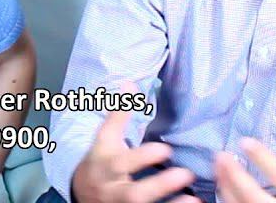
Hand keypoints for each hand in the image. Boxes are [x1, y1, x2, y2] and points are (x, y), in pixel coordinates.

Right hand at [69, 85, 198, 202]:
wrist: (81, 193)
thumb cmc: (100, 161)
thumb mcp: (104, 139)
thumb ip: (118, 114)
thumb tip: (130, 83)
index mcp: (105, 167)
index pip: (119, 163)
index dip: (141, 158)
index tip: (165, 150)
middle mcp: (112, 191)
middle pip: (133, 194)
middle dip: (158, 186)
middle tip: (186, 174)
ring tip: (193, 200)